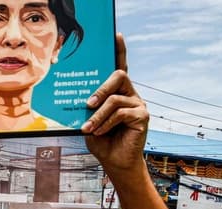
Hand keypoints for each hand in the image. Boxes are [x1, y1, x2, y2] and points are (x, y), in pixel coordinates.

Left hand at [83, 34, 148, 173]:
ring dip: (98, 115)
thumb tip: (78, 99)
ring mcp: (138, 103)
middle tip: (87, 103)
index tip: (115, 35)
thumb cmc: (100, 139)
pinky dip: (106, 123)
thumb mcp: (88, 120)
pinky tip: (99, 131)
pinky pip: (121, 113)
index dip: (119, 50)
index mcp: (117, 91)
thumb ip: (88, 107)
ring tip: (88, 128)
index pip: (119, 66)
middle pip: (118, 76)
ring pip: (115, 99)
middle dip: (100, 88)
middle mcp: (130, 93)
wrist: (114, 161)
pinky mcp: (143, 116)